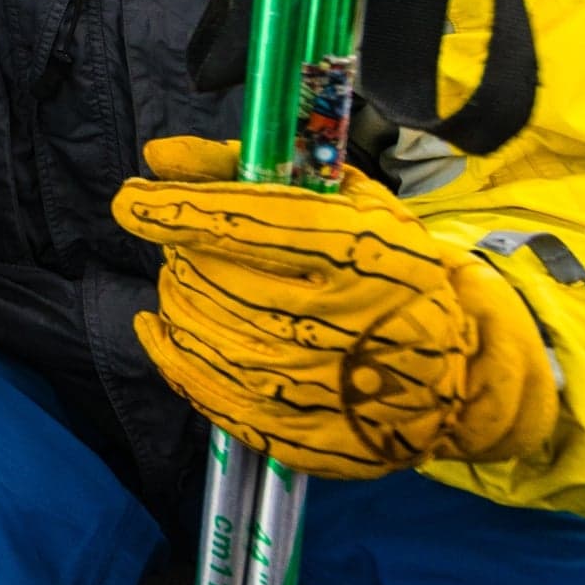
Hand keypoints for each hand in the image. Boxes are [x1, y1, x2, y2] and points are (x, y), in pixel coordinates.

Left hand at [112, 135, 558, 477]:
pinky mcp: (286, 427)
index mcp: (352, 252)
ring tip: (201, 279)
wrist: (453, 373)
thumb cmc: (390, 271)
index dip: (175, 210)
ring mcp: (305, 381)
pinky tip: (161, 323)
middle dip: (185, 250)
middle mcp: (328, 320)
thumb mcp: (344, 201)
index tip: (130, 201)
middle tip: (198, 244)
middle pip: (209, 272)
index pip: (243, 223)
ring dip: (179, 292)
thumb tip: (157, 158)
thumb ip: (243, 168)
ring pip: (194, 321)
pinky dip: (166, 343)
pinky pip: (194, 379)